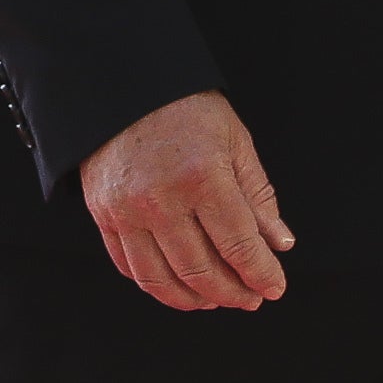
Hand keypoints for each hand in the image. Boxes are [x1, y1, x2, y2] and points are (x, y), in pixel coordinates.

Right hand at [79, 89, 294, 312]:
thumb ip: (257, 197)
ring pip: (162, 280)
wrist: (123, 83)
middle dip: (233, 293)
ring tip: (215, 298)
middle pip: (201, 271)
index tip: (275, 288)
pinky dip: (157, 284)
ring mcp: (126, 210)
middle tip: (250, 297)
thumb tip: (279, 243)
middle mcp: (160, 199)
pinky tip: (179, 283)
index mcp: (202, 176)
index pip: (239, 246)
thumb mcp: (234, 141)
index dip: (261, 275)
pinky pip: (130, 267)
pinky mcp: (103, 214)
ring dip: (194, 299)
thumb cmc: (184, 107)